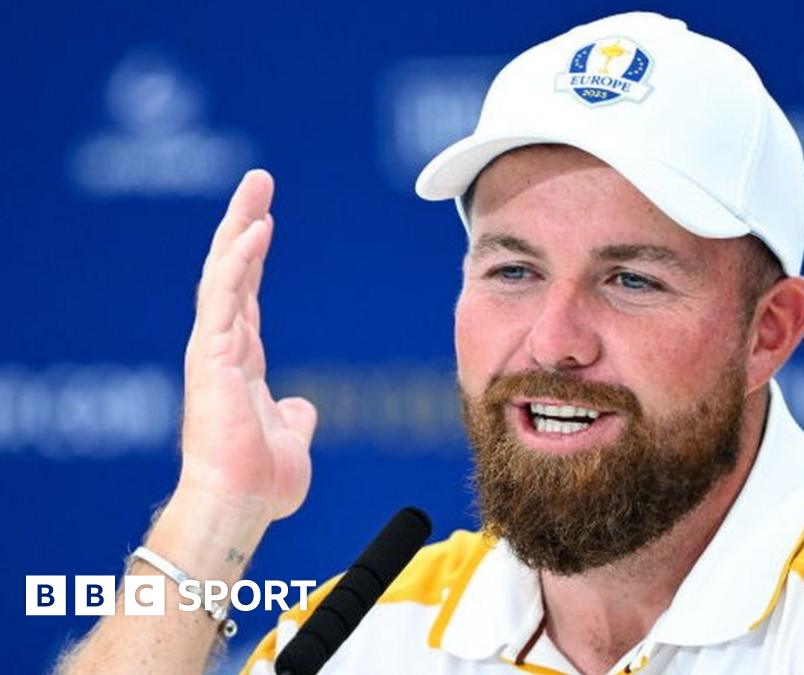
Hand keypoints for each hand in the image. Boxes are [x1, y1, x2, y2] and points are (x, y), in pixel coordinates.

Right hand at [178, 170, 316, 522]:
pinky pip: (225, 296)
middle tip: (257, 182)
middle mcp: (223, 347)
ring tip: (257, 186)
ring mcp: (213, 348)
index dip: (254, 257)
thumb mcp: (291, 440)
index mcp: (241, 361)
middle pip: (231, 271)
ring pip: (223, 273)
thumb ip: (295, 418)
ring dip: (239, 225)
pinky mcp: (210, 355)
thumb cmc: (260, 482)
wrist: (240, 506)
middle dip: (243, 222)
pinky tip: (258, 228)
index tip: (264, 220)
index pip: (247, 295)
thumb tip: (302, 407)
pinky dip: (240, 260)